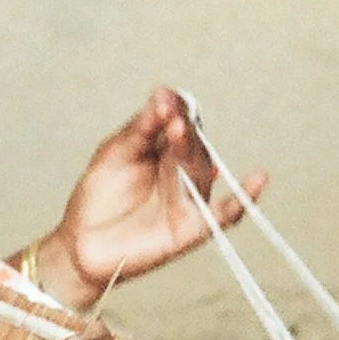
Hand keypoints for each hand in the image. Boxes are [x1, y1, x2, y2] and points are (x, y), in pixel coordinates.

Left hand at [32, 89, 268, 308]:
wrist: (81, 243)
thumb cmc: (98, 197)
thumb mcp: (115, 152)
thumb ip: (141, 127)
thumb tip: (163, 96)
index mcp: (164, 148)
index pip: (179, 121)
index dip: (174, 109)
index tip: (162, 100)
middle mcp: (181, 171)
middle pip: (193, 145)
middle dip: (181, 131)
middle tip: (169, 119)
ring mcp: (188, 198)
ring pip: (202, 170)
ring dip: (192, 152)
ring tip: (177, 132)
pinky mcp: (192, 228)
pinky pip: (224, 215)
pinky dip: (243, 199)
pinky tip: (257, 180)